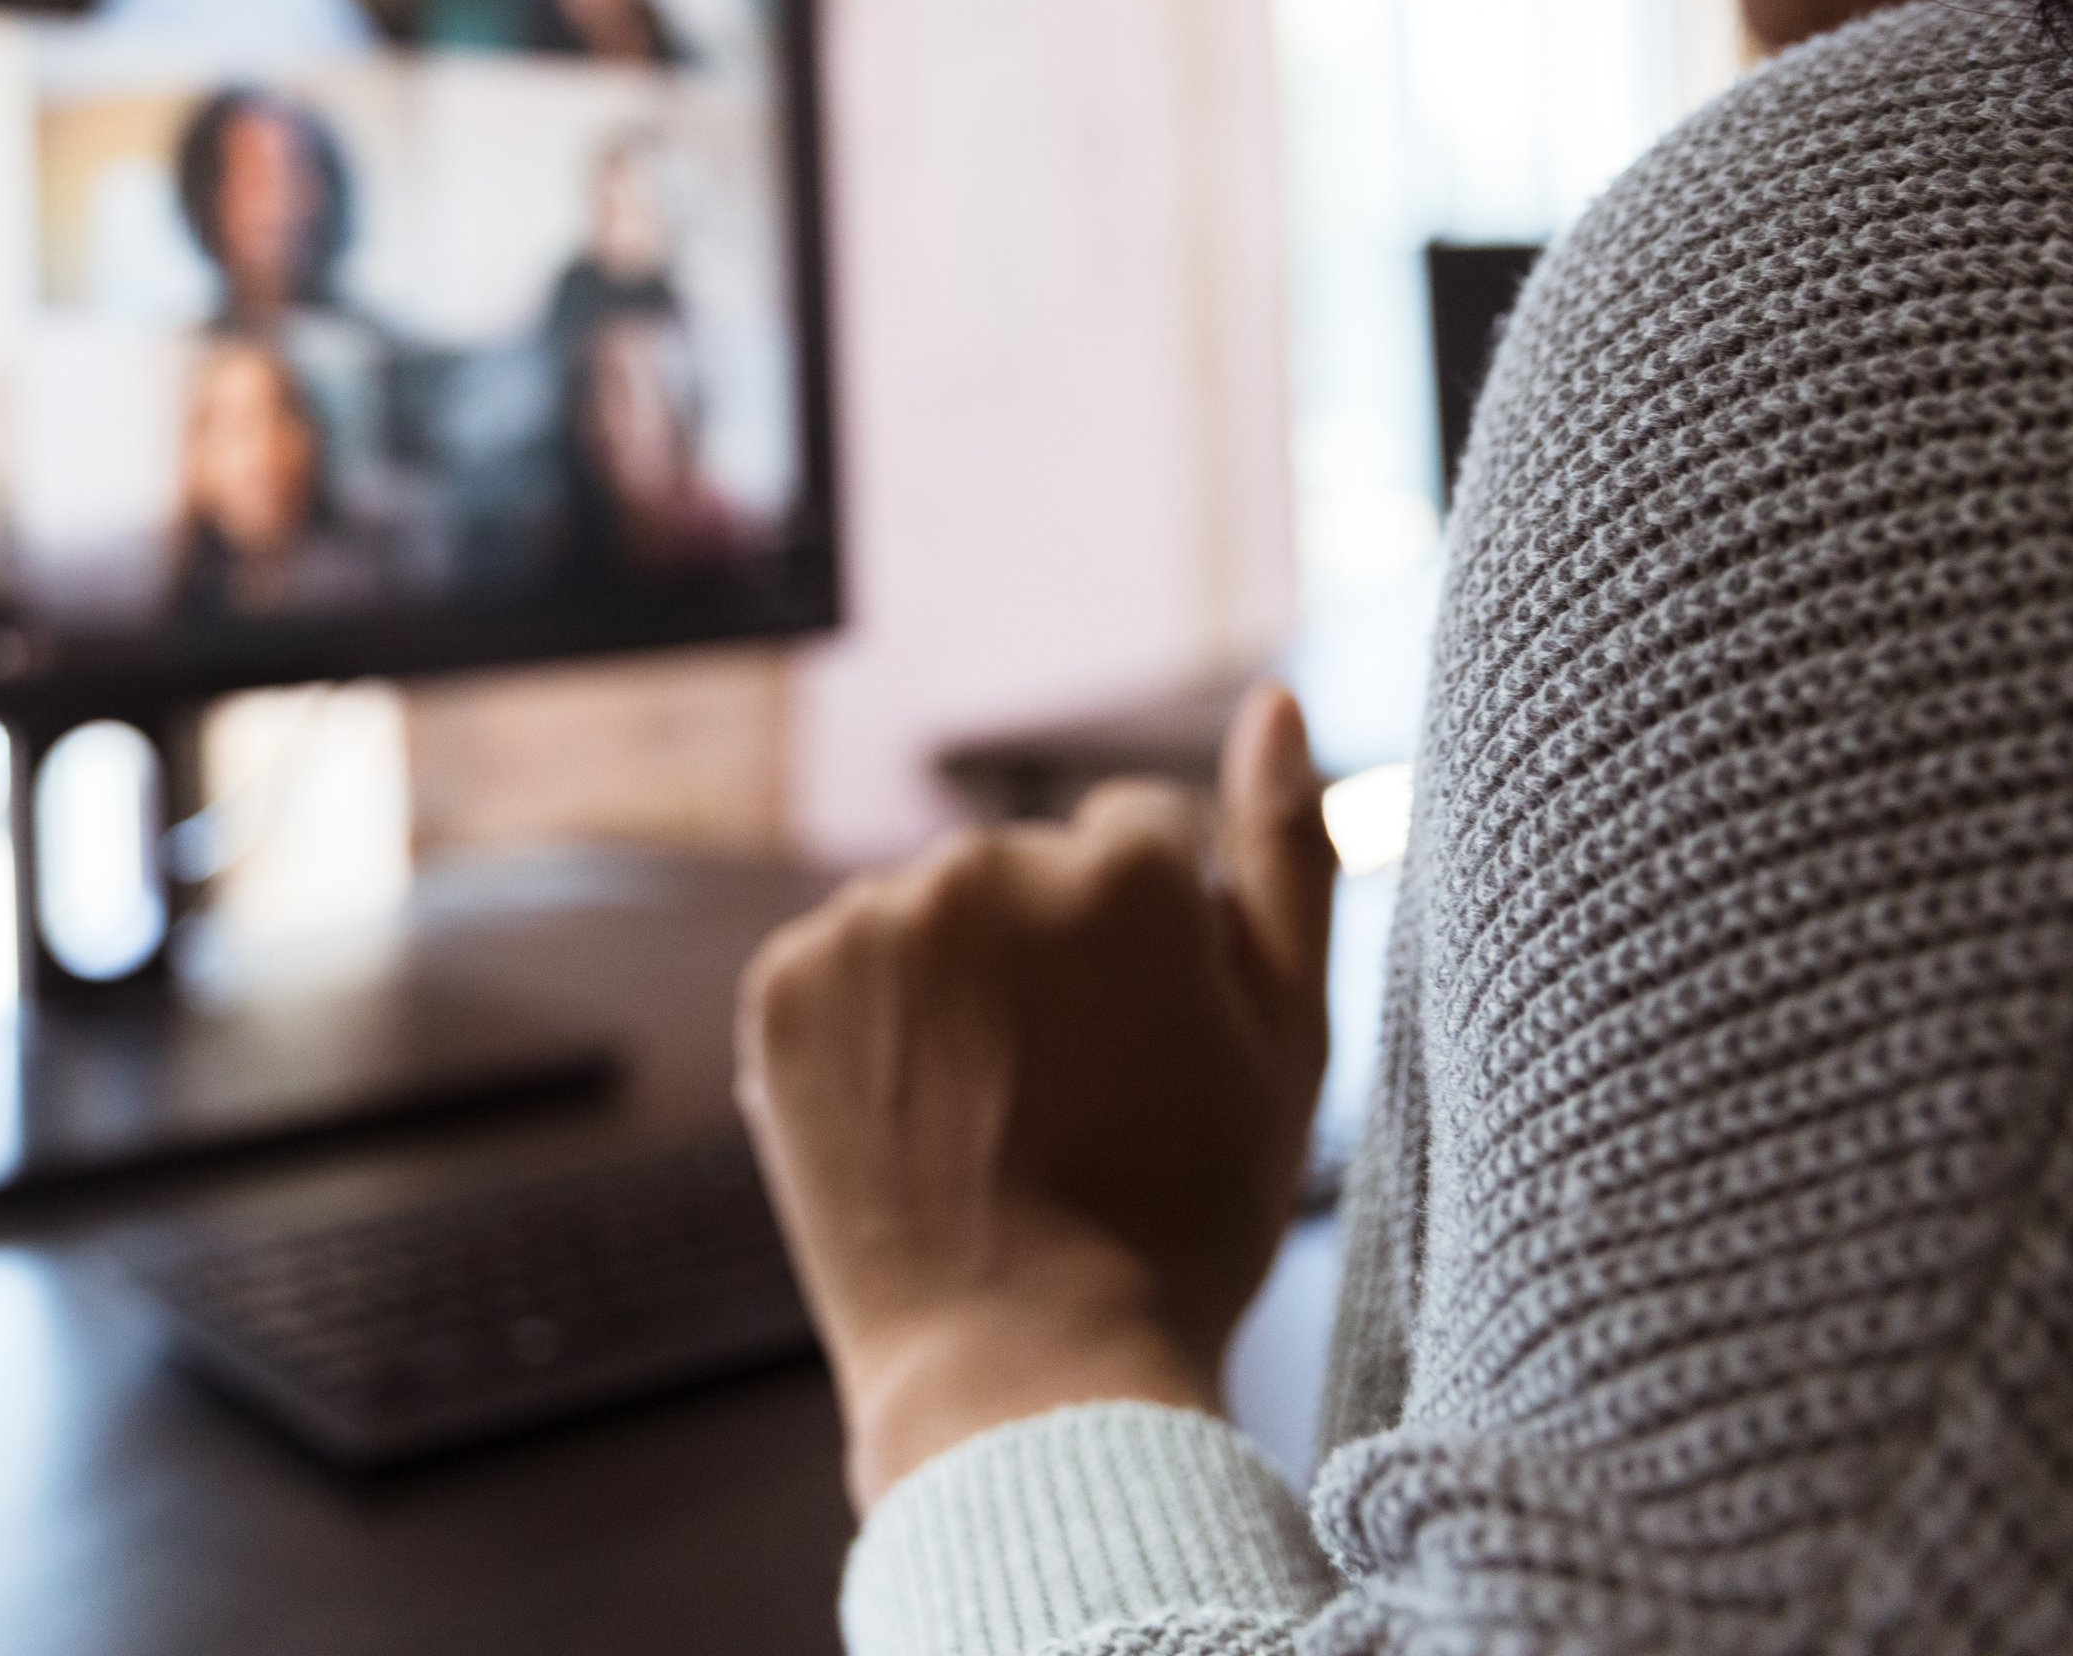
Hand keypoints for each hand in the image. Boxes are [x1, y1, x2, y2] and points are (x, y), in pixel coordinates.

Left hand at [735, 685, 1336, 1509]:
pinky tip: (910, 1120)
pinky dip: (866, 1029)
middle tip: (1068, 1104)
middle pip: (1026, 873)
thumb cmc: (1186, 1218)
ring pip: (929, 921)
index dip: (1150, 952)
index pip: (1139, 840)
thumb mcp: (1289, 1039)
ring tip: (987, 1122)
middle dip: (1045, 959)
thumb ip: (1288, 851)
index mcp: (1123, 863)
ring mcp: (870, 922)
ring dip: (952, 990)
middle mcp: (984, 862)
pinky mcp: (783, 983)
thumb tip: (1274, 698)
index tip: (1143, 1053)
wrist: (1028, 1373)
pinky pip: (840, 968)